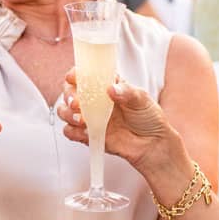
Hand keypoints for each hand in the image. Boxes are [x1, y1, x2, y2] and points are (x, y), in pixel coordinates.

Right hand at [58, 72, 181, 171]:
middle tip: (76, 103)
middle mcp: (94, 100)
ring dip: (67, 114)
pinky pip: (70, 132)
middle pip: (69, 92)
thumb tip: (111, 89)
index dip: (75, 74)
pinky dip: (72, 131)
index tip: (73, 78)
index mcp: (105, 86)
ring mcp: (90, 117)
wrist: (153, 144)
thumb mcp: (142, 100)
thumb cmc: (149, 118)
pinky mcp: (88, 135)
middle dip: (68, 96)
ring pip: (65, 111)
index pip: (84, 75)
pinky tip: (85, 132)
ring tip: (80, 120)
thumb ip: (127, 92)